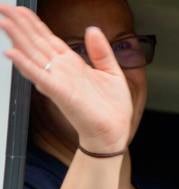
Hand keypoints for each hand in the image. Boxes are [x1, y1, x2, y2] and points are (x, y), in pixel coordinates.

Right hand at [0, 6, 131, 151]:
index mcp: (73, 64)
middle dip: (19, 25)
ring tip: (3, 22)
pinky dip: (26, 66)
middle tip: (3, 8)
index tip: (20, 9)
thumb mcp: (112, 73)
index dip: (33, 23)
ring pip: (34, 55)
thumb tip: (92, 29)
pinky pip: (41, 77)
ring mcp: (59, 81)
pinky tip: (13, 54)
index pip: (48, 39)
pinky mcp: (61, 94)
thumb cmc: (112, 109)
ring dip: (18, 38)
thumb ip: (101, 51)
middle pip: (36, 42)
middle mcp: (62, 71)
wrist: (114, 132)